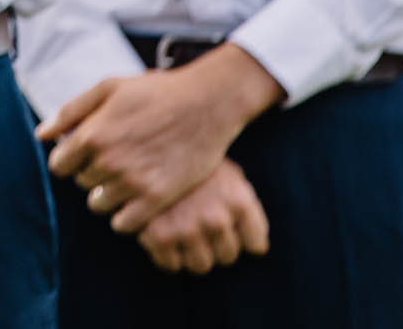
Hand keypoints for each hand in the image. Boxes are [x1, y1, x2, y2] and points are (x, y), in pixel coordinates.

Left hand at [38, 45, 283, 234]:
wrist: (205, 104)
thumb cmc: (155, 92)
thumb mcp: (108, 88)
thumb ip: (71, 112)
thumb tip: (41, 134)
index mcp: (91, 135)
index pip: (60, 165)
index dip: (70, 159)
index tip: (85, 154)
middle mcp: (108, 162)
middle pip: (81, 183)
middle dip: (92, 173)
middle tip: (115, 160)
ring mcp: (133, 183)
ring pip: (99, 204)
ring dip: (108, 194)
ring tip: (126, 178)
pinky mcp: (157, 199)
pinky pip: (124, 224)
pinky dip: (126, 215)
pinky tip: (137, 199)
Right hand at [135, 158, 269, 273]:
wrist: (144, 137)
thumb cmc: (191, 157)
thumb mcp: (227, 172)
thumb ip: (244, 205)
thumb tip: (258, 249)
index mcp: (237, 200)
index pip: (254, 244)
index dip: (243, 237)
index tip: (230, 226)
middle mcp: (216, 218)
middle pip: (227, 256)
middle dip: (217, 245)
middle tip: (201, 226)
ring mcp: (186, 228)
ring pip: (200, 265)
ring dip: (193, 254)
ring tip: (183, 233)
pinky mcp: (157, 235)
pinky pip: (170, 265)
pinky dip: (167, 255)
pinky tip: (163, 235)